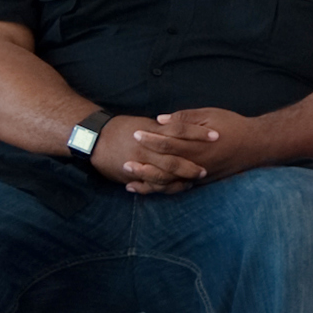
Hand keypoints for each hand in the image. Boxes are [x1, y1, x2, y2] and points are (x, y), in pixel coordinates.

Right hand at [87, 118, 206, 194]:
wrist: (94, 137)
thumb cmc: (123, 127)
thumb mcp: (146, 123)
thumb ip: (166, 128)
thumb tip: (187, 126)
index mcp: (153, 132)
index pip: (181, 131)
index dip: (199, 134)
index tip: (217, 136)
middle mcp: (147, 149)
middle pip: (174, 160)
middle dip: (190, 167)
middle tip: (205, 171)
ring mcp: (138, 164)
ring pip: (162, 177)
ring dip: (178, 181)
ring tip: (191, 183)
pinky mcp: (129, 175)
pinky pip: (148, 186)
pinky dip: (161, 188)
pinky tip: (174, 189)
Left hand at [125, 108, 272, 190]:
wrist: (256, 145)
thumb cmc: (232, 125)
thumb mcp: (210, 114)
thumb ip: (185, 118)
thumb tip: (160, 119)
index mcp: (197, 145)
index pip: (167, 142)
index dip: (150, 138)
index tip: (135, 133)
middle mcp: (195, 163)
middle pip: (164, 166)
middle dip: (143, 163)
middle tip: (125, 161)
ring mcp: (198, 175)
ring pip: (169, 182)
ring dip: (147, 181)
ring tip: (129, 179)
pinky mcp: (201, 182)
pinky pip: (177, 188)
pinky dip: (159, 190)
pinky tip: (145, 189)